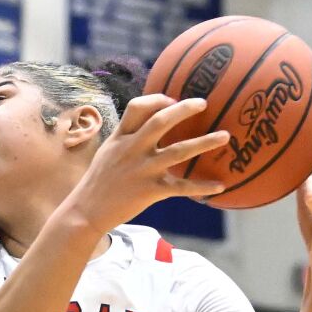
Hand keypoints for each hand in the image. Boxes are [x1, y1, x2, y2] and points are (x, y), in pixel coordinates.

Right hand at [66, 95, 229, 234]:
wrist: (86, 212)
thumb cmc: (98, 183)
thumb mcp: (107, 152)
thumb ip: (126, 137)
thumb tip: (144, 124)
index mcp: (120, 137)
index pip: (138, 107)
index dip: (157, 99)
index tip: (172, 99)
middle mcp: (132, 149)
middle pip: (162, 120)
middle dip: (184, 109)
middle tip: (203, 103)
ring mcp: (143, 169)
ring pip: (179, 150)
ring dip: (205, 142)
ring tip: (225, 136)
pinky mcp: (151, 190)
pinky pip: (182, 186)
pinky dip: (202, 187)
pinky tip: (220, 186)